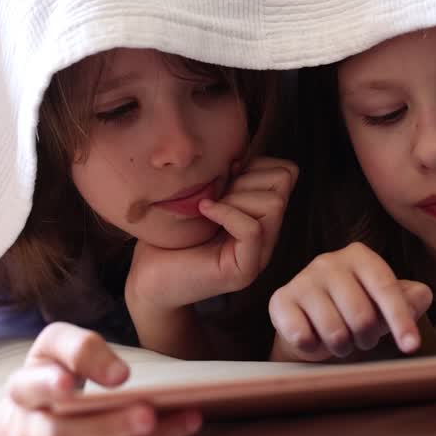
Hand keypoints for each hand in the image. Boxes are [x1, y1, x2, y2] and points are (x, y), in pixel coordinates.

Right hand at [0, 323, 201, 435]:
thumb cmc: (53, 387)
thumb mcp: (55, 354)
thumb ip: (81, 348)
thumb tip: (118, 375)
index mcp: (23, 392)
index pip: (29, 386)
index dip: (49, 384)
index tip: (77, 381)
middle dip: (114, 426)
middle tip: (151, 412)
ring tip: (185, 422)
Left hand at [127, 157, 298, 310]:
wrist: (148, 277)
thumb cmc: (170, 234)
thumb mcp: (204, 194)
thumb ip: (229, 178)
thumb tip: (239, 158)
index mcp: (262, 215)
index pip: (286, 172)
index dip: (256, 164)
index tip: (225, 174)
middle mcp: (268, 235)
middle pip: (283, 183)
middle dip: (246, 179)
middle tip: (216, 194)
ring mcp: (259, 255)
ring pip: (274, 203)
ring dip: (236, 197)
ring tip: (208, 208)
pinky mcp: (243, 271)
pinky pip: (252, 229)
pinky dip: (227, 213)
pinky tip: (204, 212)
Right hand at [269, 242, 432, 361]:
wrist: (308, 319)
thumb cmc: (354, 307)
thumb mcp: (385, 302)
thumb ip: (409, 299)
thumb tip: (421, 296)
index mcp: (360, 256)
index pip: (386, 288)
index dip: (401, 319)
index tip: (411, 346)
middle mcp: (329, 262)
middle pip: (361, 316)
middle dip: (367, 339)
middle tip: (363, 339)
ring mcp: (302, 279)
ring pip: (334, 332)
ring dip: (342, 347)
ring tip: (340, 340)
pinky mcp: (280, 301)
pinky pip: (304, 338)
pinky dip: (315, 348)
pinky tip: (315, 338)